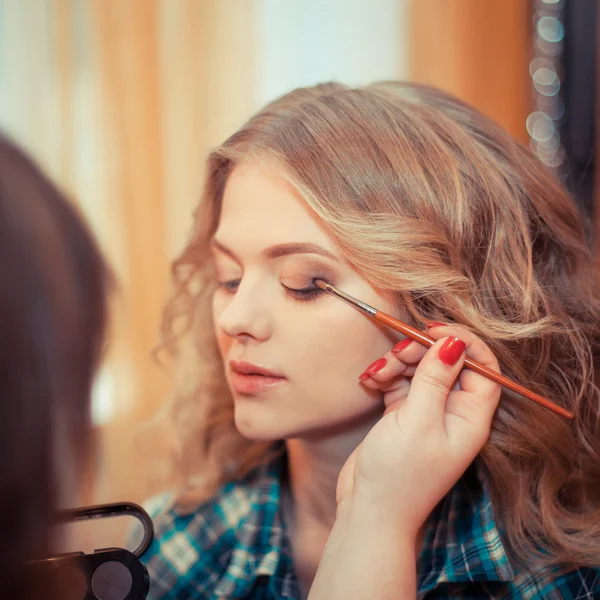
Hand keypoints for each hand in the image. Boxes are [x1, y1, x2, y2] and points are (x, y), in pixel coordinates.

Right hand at [336, 324, 501, 539]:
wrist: (369, 510)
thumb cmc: (399, 474)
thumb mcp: (418, 420)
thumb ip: (435, 378)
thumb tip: (454, 341)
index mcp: (470, 417)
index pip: (483, 368)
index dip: (464, 343)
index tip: (434, 329)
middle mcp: (452, 413)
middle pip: (446, 364)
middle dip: (420, 352)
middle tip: (397, 353)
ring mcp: (426, 413)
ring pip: (419, 370)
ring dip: (396, 364)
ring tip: (376, 374)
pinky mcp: (403, 415)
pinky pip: (399, 383)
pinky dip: (385, 377)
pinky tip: (369, 381)